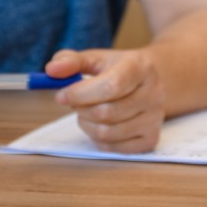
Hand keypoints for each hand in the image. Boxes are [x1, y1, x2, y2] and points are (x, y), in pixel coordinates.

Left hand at [47, 48, 165, 152]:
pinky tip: (99, 124)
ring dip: (86, 124)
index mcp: (141, 67)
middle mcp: (153, 93)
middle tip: (74, 102)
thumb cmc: (117, 69)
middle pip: (106, 112)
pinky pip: (112, 147)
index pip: (111, 85)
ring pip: (107, 133)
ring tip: (86, 111)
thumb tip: (52, 70)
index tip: (60, 96)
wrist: (150, 82)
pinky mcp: (151, 139)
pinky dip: (97, 138)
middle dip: (80, 109)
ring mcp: (155, 119)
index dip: (81, 94)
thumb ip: (72, 61)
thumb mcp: (97, 59)